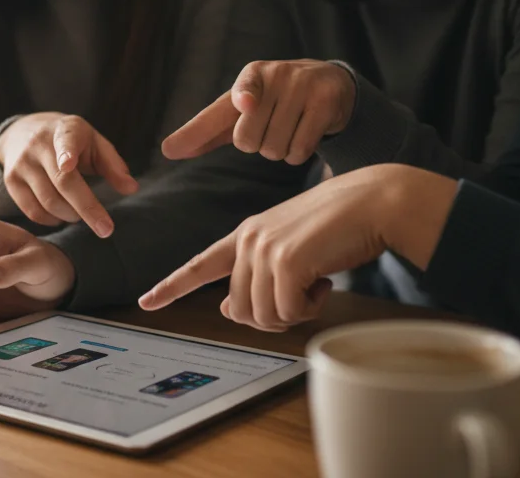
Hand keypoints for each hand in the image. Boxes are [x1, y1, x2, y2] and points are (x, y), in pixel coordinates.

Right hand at [0, 112, 137, 236]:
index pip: (65, 142)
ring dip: (70, 215)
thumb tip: (131, 188)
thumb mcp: (94, 143)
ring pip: (48, 201)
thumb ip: (113, 165)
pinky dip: (50, 220)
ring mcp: (22, 163)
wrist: (24, 131)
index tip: (68, 164)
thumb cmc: (71, 142)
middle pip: (62, 182)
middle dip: (87, 209)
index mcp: (65, 130)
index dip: (66, 153)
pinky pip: (32, 210)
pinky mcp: (10, 180)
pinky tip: (62, 216)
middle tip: (106, 230)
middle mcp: (39, 144)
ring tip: (80, 214)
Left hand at [138, 164, 457, 331]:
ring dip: (295, 312)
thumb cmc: (339, 228)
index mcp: (246, 234)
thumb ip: (258, 276)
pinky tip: (325, 279)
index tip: (146, 302)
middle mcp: (248, 240)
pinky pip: (289, 313)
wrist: (373, 202)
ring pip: (264, 317)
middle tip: (304, 295)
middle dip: (275, 315)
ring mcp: (264, 249)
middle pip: (242, 311)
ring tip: (316, 282)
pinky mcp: (285, 261)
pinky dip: (311, 307)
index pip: (200, 265)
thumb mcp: (291, 250)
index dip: (171, 286)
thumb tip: (229, 310)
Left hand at [162, 60, 355, 165]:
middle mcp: (277, 75)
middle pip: (248, 138)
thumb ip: (205, 129)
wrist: (326, 85)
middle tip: (268, 128)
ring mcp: (303, 88)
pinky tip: (303, 135)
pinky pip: (300, 150)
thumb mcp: (239, 109)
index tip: (248, 103)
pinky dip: (297, 154)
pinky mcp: (324, 104)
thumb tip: (168, 150)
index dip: (245, 98)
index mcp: (251, 75)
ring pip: (274, 149)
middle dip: (255, 145)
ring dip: (277, 151)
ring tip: (288, 129)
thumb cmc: (271, 102)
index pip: (242, 91)